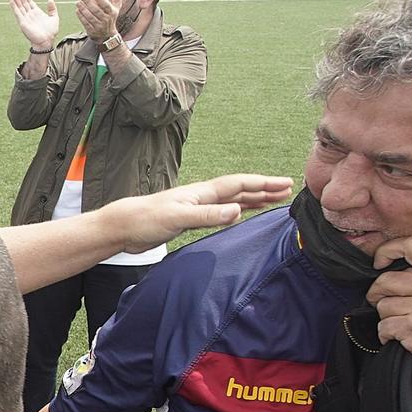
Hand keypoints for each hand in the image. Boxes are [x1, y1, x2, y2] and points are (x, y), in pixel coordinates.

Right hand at [9, 0, 58, 50]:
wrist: (47, 41)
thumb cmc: (51, 32)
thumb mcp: (54, 18)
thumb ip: (52, 9)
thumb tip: (50, 0)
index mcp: (36, 12)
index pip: (30, 1)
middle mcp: (30, 14)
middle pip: (23, 2)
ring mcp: (25, 18)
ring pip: (20, 6)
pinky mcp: (23, 22)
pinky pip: (17, 13)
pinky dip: (14, 7)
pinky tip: (12, 1)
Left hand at [72, 0, 121, 44]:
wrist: (108, 35)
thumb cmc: (111, 16)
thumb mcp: (117, 6)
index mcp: (112, 12)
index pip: (106, 5)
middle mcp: (106, 20)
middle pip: (96, 10)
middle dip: (88, 2)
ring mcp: (99, 26)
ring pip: (90, 17)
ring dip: (83, 9)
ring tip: (78, 2)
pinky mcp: (92, 31)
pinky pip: (85, 23)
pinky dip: (81, 16)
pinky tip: (77, 10)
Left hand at [104, 174, 294, 250]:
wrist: (123, 227)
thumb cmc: (146, 219)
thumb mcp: (179, 217)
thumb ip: (207, 215)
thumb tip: (238, 211)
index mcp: (202, 193)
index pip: (239, 184)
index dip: (263, 183)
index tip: (285, 183)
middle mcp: (202, 197)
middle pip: (240, 190)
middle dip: (264, 188)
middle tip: (288, 189)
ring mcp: (197, 208)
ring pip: (232, 200)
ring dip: (253, 199)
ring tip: (273, 199)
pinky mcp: (190, 220)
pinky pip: (221, 213)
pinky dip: (236, 212)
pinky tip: (241, 214)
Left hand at [366, 237, 411, 383]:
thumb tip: (406, 271)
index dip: (389, 249)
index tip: (379, 260)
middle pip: (387, 279)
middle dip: (378, 291)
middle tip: (379, 299)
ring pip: (383, 305)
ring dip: (387, 316)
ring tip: (403, 324)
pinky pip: (384, 326)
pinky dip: (387, 334)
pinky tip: (401, 338)